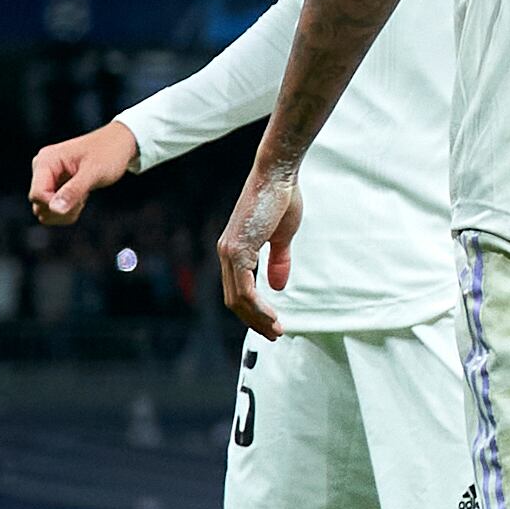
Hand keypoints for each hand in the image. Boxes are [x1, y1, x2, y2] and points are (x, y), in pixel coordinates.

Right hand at [29, 120, 137, 225]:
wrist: (121, 144)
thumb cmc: (109, 153)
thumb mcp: (94, 172)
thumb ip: (74, 190)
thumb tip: (55, 209)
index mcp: (46, 161)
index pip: (36, 195)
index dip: (55, 205)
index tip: (79, 201)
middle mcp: (42, 168)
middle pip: (38, 205)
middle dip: (61, 210)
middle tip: (83, 199)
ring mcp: (48, 177)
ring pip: (45, 209)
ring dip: (65, 211)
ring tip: (83, 196)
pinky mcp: (56, 184)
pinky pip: (53, 207)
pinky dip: (68, 209)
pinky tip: (82, 197)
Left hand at [216, 157, 303, 339]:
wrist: (277, 174)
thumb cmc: (281, 198)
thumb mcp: (282, 236)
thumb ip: (278, 261)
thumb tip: (278, 286)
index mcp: (235, 250)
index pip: (239, 290)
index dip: (254, 310)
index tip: (273, 323)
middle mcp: (227, 253)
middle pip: (235, 300)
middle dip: (255, 320)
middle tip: (275, 333)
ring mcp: (230, 252)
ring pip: (238, 299)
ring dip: (257, 318)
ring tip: (276, 329)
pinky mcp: (239, 250)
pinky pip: (245, 289)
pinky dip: (258, 306)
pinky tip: (272, 315)